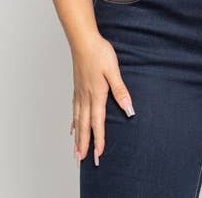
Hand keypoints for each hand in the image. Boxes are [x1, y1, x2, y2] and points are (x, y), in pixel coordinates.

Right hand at [70, 33, 135, 166]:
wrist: (83, 40)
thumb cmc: (99, 53)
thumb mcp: (113, 70)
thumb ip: (120, 90)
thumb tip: (128, 109)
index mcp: (97, 94)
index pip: (98, 122)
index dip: (99, 139)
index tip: (98, 155)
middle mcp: (86, 97)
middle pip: (85, 125)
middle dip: (85, 144)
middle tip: (82, 160)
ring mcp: (79, 92)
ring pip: (78, 120)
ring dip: (77, 136)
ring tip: (75, 150)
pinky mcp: (77, 87)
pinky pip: (74, 109)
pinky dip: (73, 121)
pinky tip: (72, 127)